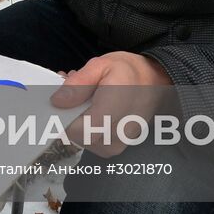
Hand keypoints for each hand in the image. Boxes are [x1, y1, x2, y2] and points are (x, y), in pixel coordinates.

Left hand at [51, 51, 176, 157]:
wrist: (156, 81)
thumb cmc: (129, 72)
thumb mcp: (101, 66)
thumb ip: (78, 84)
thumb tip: (58, 101)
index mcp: (111, 113)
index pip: (76, 131)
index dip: (62, 117)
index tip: (59, 100)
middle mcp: (116, 135)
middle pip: (77, 137)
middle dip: (68, 115)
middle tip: (71, 92)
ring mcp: (117, 144)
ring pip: (83, 141)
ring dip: (77, 121)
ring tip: (84, 98)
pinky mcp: (116, 147)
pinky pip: (92, 142)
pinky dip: (87, 127)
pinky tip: (91, 109)